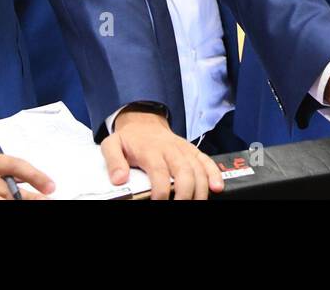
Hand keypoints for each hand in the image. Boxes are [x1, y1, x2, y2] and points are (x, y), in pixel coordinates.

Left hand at [102, 109, 223, 199]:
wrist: (144, 121)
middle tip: (180, 207)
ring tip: (197, 203)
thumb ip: (113, 162)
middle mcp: (171, 149)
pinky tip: (217, 188)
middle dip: (184, 193)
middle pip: (184, 171)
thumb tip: (119, 179)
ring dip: (200, 189)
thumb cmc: (129, 139)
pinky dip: (214, 174)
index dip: (161, 191)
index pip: (159, 171)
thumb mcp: (112, 145)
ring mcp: (184, 150)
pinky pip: (207, 161)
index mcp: (150, 150)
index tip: (157, 203)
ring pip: (198, 169)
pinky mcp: (193, 151)